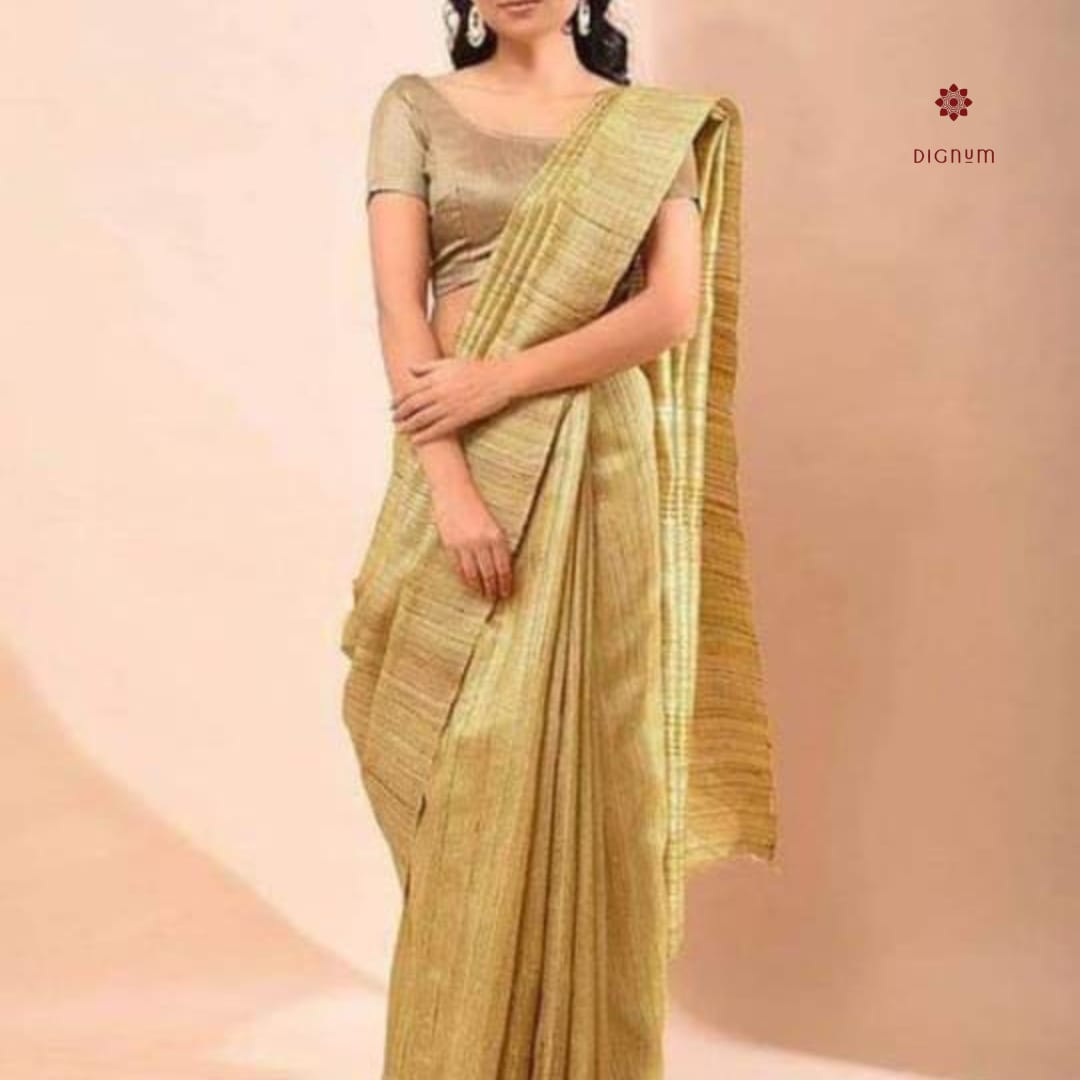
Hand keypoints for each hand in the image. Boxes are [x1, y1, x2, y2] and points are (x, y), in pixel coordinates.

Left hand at [392, 356, 512, 443]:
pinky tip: (416, 440)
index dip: (398, 399)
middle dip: (400, 413)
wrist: (499, 380)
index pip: (410, 390)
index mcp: (436, 378)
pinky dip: (425, 436)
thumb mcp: (450, 362)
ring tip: (400, 430)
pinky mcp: (459, 418)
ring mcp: (449, 406)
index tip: (392, 405)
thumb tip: (410, 370)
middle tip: (393, 419)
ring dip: (408, 425)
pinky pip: (438, 429)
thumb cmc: (476, 369)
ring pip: (422, 418)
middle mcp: (439, 392)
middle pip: (413, 405)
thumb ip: (428, 367)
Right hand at [430, 480, 512, 599]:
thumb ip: (498, 544)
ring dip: (479, 588)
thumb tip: (502, 568)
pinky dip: (465, 579)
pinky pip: (459, 568)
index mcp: (497, 536)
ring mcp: (465, 545)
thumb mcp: (493, 523)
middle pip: (489, 574)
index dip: (506, 583)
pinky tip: (469, 584)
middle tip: (495, 598)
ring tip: (482, 595)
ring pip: (473, 575)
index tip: (506, 593)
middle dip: (493, 589)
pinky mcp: (450, 545)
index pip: (504, 568)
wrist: (454, 490)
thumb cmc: (475, 505)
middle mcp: (482, 542)